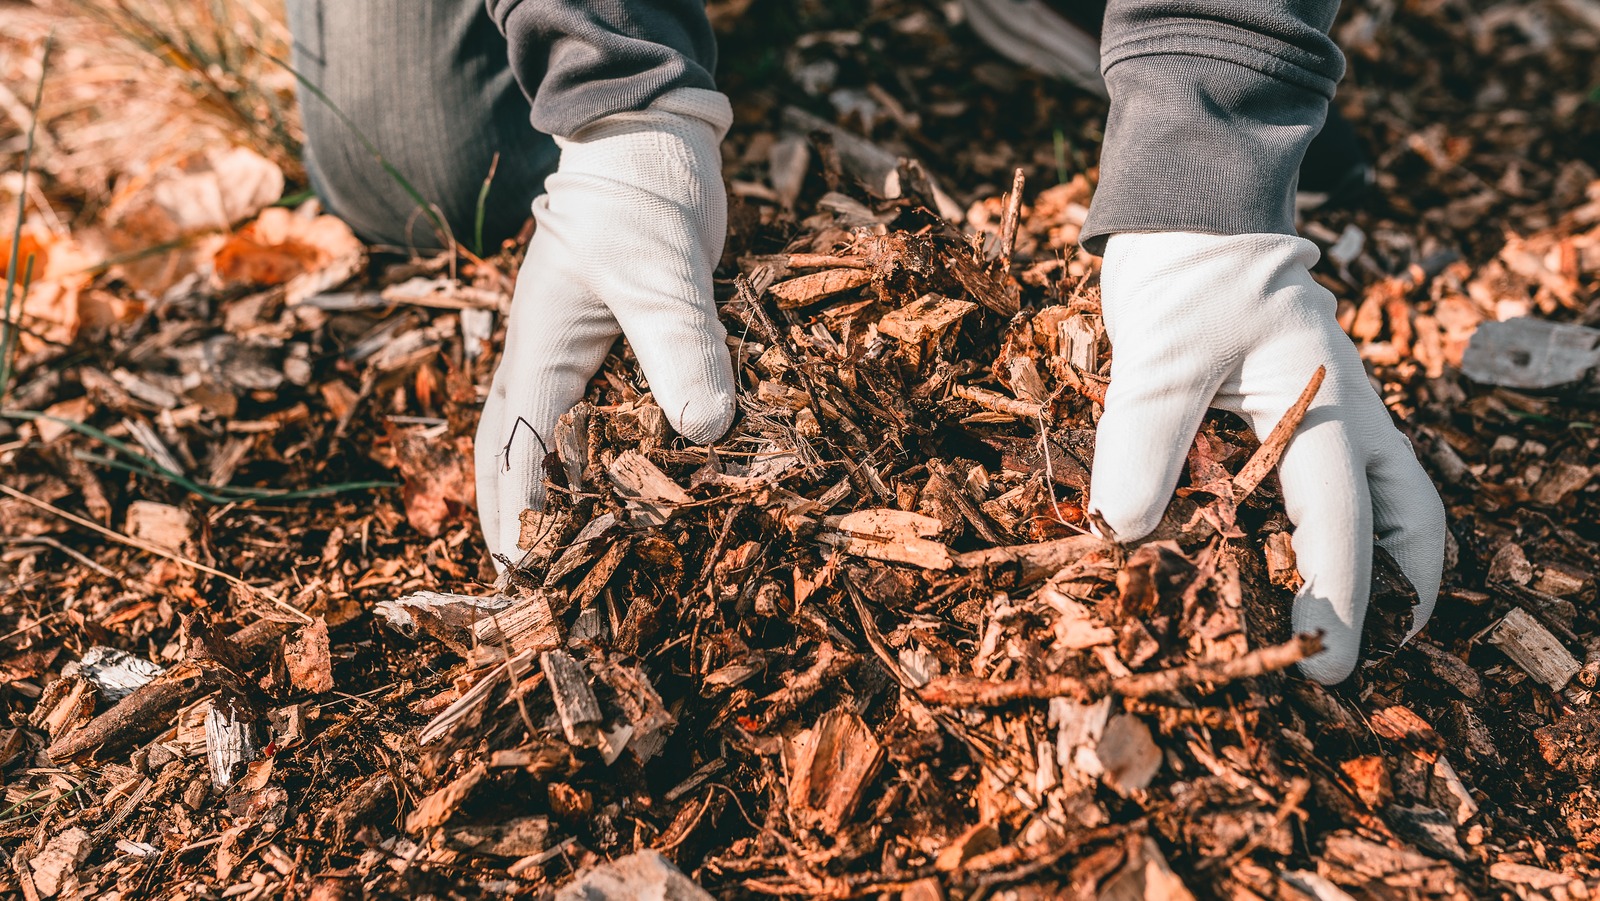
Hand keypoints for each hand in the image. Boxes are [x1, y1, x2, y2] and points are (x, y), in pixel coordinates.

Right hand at [475, 89, 737, 565]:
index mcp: (541, 348)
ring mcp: (572, 348)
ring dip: (540, 488)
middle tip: (519, 582)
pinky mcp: (609, 341)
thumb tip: (703, 432)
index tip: (527, 573)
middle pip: (507, 448)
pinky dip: (589, 451)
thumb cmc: (642, 198)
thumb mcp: (661, 272)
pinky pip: (587, 409)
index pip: (520, 447)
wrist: (650, 140)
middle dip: (509, 514)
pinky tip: (616, 479)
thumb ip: (678, 344)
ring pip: (539, 432)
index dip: (522, 514)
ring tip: (550, 548)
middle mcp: (544, 355)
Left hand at [1088, 232, 1445, 683]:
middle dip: (1396, 591)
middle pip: (1406, 514)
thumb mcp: (1157, 358)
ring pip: (1389, 495)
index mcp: (1325, 403)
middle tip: (1364, 656)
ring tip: (1357, 621)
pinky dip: (1336, 523)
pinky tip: (1292, 556)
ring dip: (1384, 559)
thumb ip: (1143, 443)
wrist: (1189, 213)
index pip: (1342, 517)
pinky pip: (1339, 476)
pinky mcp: (1300, 406)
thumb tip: (1127, 537)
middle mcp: (1345, 411)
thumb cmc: (1182, 276)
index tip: (1323, 664)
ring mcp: (1331, 406)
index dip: (1336, 596)